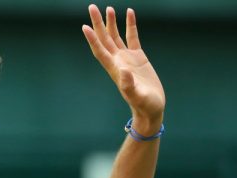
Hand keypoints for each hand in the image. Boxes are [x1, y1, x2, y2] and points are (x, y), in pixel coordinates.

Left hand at [82, 5, 164, 134]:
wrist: (151, 108)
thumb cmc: (144, 105)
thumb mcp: (137, 97)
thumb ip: (128, 86)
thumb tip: (123, 72)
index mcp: (115, 69)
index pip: (100, 51)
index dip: (92, 39)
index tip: (84, 26)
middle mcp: (118, 61)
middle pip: (104, 39)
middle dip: (98, 23)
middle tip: (92, 7)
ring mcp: (127, 58)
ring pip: (115, 36)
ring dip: (111, 23)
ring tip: (108, 8)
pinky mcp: (138, 57)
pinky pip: (132, 37)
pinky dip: (130, 25)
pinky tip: (129, 13)